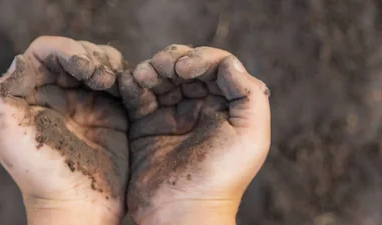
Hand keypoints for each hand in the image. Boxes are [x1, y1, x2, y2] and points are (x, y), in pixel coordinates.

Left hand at [0, 36, 127, 224]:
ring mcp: (87, 103)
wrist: (78, 206)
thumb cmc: (41, 173)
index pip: (46, 52)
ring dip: (109, 64)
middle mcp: (59, 95)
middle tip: (101, 76)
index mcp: (33, 94)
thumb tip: (22, 59)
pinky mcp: (113, 114)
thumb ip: (4, 92)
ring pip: (101, 63)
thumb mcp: (9, 133)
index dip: (65, 49)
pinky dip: (126, 78)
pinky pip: (122, 84)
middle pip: (76, 53)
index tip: (82, 66)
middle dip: (91, 56)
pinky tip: (125, 88)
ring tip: (112, 82)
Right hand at [121, 45, 270, 224]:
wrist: (181, 212)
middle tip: (160, 67)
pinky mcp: (145, 125)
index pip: (215, 66)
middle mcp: (199, 108)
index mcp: (226, 107)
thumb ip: (249, 95)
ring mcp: (170, 115)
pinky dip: (132, 84)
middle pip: (185, 66)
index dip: (199, 59)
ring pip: (161, 76)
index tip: (184, 70)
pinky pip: (138, 95)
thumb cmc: (219, 178)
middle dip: (171, 60)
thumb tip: (229, 64)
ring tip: (142, 75)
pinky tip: (130, 83)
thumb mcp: (250, 137)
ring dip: (150, 68)